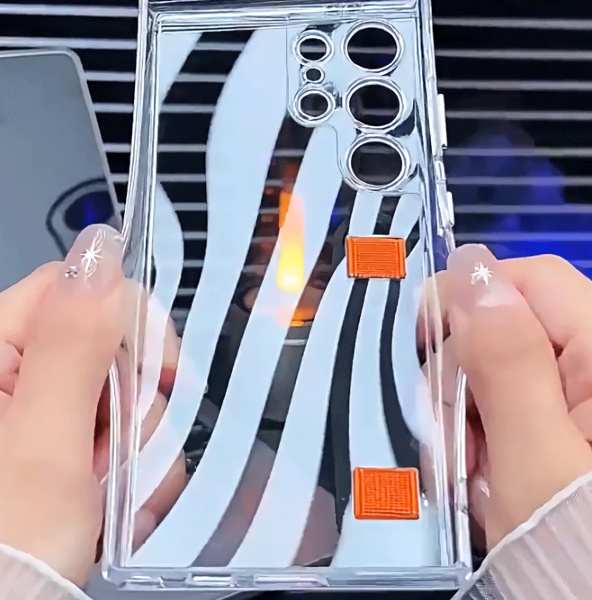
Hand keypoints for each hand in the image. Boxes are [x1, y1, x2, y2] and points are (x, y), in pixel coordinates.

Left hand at [0, 225, 184, 584]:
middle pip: (111, 340)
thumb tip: (100, 253)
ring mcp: (47, 408)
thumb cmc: (4, 556)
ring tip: (113, 489)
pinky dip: (138, 464)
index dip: (129, 325)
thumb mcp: (44, 448)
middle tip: (116, 451)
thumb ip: (74, 346)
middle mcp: (17, 372)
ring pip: (127, 388)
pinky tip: (119, 499)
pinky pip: (127, 426)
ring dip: (140, 441)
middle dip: (136, 398)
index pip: (79, 289)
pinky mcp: (71, 439)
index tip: (161, 374)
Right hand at [424, 245, 591, 549]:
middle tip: (450, 440)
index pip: (527, 281)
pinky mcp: (566, 420)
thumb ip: (506, 361)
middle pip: (508, 326)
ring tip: (468, 470)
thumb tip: (469, 271)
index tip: (421, 346)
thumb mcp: (536, 460)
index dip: (466, 299)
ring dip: (466, 413)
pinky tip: (484, 473)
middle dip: (461, 376)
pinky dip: (484, 433)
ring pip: (499, 368)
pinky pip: (508, 401)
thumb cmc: (580, 553)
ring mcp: (581, 393)